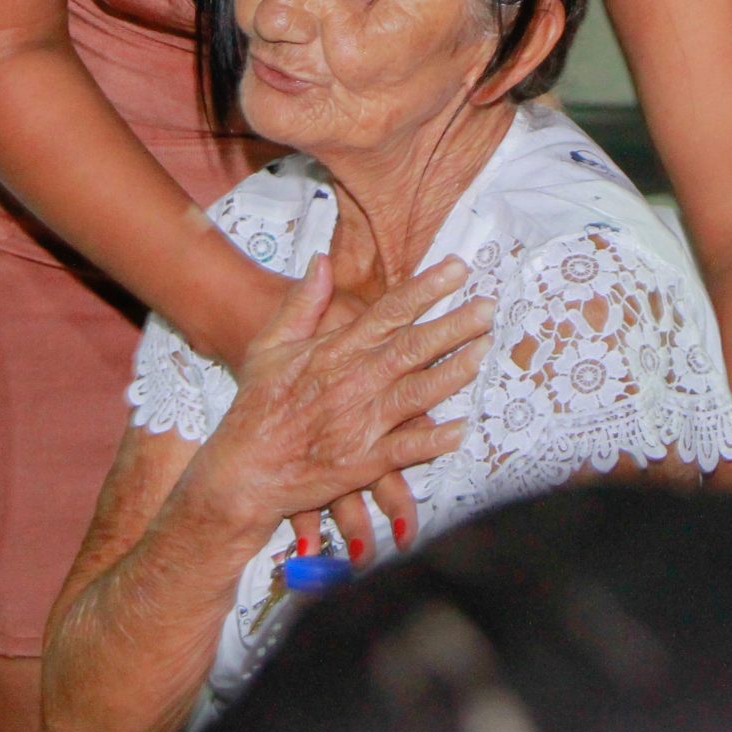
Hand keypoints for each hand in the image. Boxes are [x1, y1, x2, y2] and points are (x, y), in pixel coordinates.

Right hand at [193, 256, 490, 544]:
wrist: (242, 470)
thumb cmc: (255, 407)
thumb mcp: (269, 346)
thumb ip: (300, 303)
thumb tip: (321, 261)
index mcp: (333, 351)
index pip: (387, 311)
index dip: (426, 288)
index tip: (457, 269)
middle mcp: (351, 382)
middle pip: (412, 346)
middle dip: (454, 325)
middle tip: (489, 307)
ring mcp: (359, 423)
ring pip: (416, 392)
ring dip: (453, 372)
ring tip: (484, 353)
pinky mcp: (363, 462)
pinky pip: (406, 449)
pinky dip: (435, 440)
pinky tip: (463, 429)